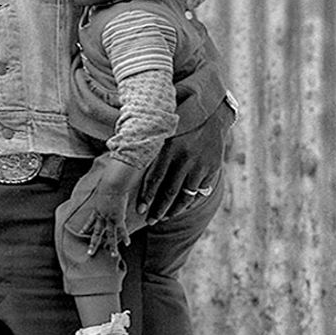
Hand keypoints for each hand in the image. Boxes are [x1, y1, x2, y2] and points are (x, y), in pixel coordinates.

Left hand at [81, 157, 140, 256]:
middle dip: (93, 243)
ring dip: (111, 245)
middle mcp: (102, 215)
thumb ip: (101, 186)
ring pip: (109, 235)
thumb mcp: (102, 185)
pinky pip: (122, 230)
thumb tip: (102, 182)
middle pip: (97, 232)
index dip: (86, 227)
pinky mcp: (118, 218)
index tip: (82, 233)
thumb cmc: (108, 181)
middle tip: (90, 253)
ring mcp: (109, 218)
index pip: (90, 220)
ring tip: (113, 255)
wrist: (112, 182)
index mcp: (97, 208)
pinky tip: (127, 244)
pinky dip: (125, 237)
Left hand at [137, 98, 233, 222]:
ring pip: (185, 195)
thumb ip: (149, 147)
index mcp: (170, 148)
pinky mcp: (213, 168)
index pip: (155, 179)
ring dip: (174, 210)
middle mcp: (186, 157)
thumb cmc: (180, 122)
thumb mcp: (164, 131)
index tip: (140, 210)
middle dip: (158, 209)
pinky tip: (181, 208)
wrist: (212, 114)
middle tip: (150, 221)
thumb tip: (122, 156)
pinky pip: (200, 192)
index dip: (147, 197)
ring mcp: (201, 164)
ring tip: (164, 217)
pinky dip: (190, 202)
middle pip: (169, 192)